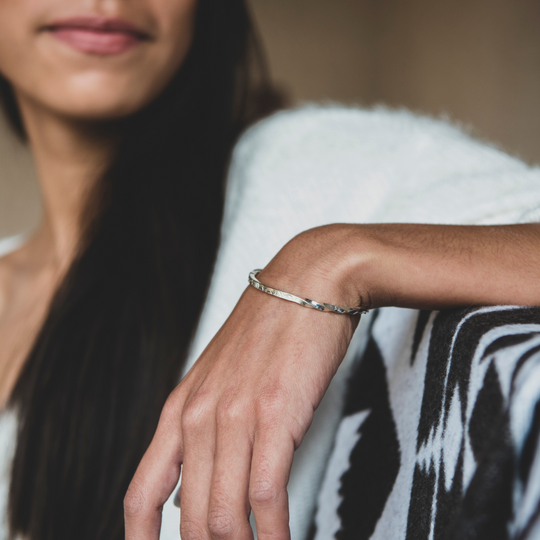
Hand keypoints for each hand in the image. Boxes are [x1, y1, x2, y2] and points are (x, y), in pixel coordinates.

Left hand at [124, 227, 359, 539]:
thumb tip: (205, 478)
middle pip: (190, 518)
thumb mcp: (221, 375)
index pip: (142, 494)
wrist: (306, 283)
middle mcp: (199, 416)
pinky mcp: (275, 414)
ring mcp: (235, 416)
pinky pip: (266, 495)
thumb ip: (207, 424)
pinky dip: (273, 532)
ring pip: (225, 513)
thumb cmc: (269, 330)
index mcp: (180, 408)